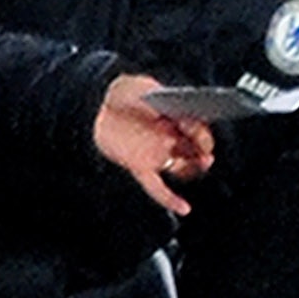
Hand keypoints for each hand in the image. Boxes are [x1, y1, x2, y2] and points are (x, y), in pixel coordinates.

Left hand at [93, 74, 216, 218]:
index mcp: (174, 118)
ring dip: (195, 169)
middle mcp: (169, 138)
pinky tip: (184, 208)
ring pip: (182, 168)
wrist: (92, 103)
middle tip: (206, 152)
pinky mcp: (139, 167)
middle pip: (194, 150)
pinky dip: (170, 199)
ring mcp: (156, 154)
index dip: (201, 133)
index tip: (201, 135)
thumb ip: (158, 99)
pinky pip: (157, 188)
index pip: (196, 128)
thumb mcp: (141, 88)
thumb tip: (174, 113)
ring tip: (203, 163)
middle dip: (203, 151)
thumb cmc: (119, 92)